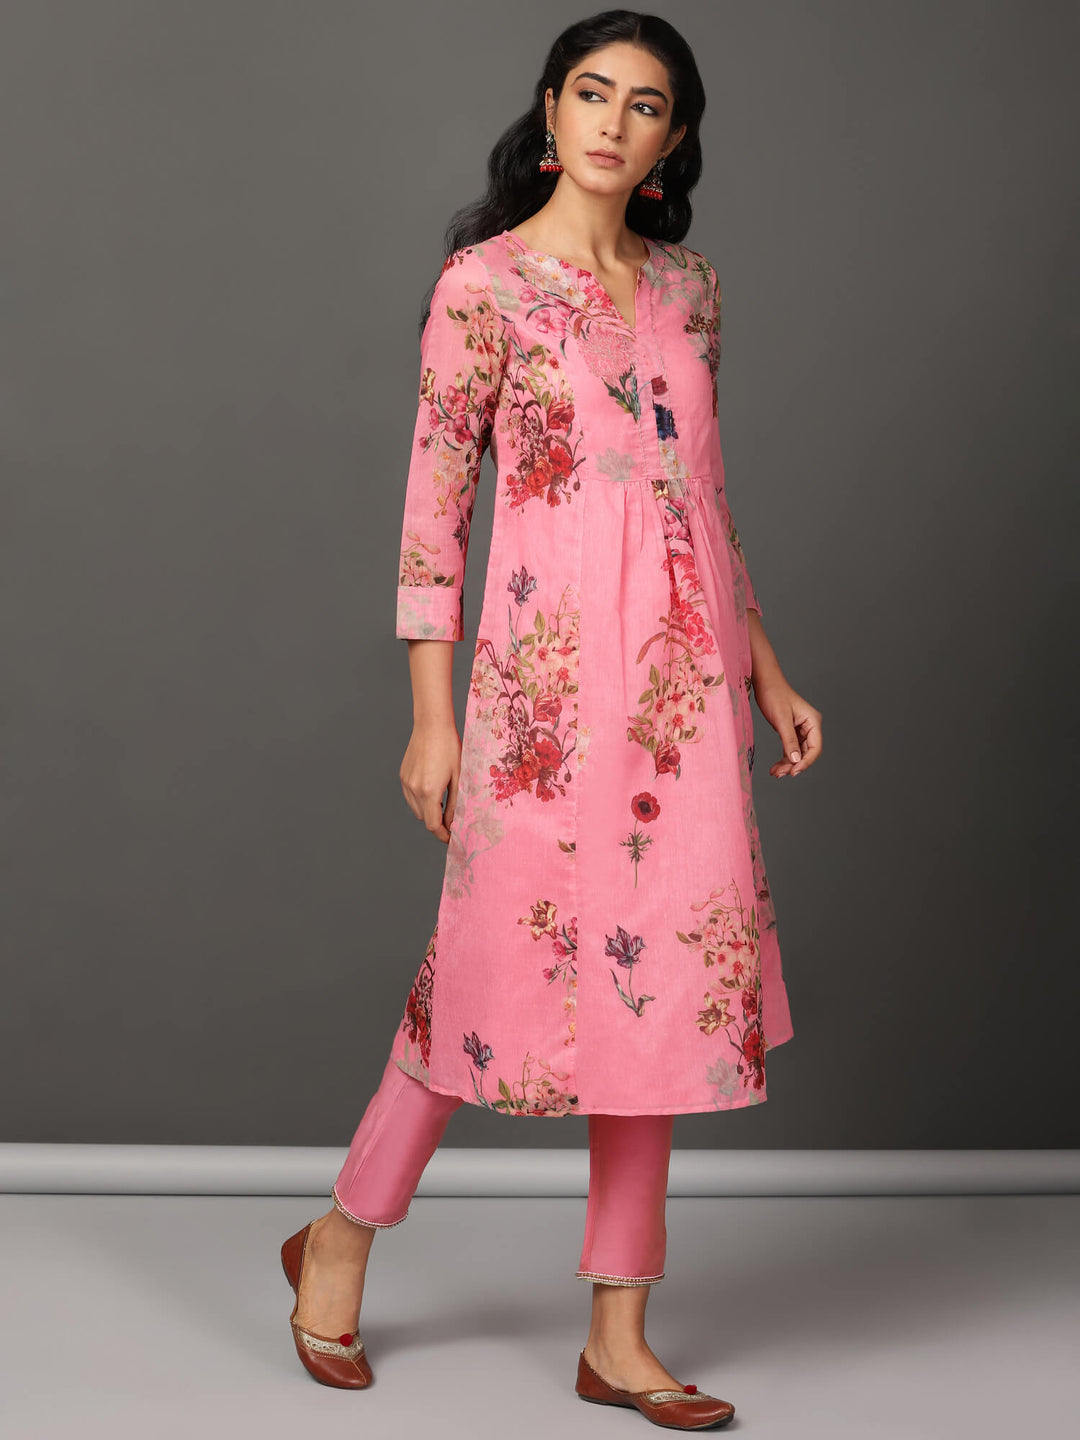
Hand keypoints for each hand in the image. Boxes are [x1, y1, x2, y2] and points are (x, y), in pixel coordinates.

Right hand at [399, 717, 461, 841]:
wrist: (432, 725)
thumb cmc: (450, 748)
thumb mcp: (458, 777)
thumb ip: (455, 803)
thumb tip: (453, 823)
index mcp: (429, 791)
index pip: (433, 825)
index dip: (442, 835)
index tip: (451, 838)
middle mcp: (414, 789)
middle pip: (424, 819)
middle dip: (437, 823)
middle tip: (452, 819)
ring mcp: (406, 782)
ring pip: (416, 809)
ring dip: (428, 811)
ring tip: (443, 802)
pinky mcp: (403, 775)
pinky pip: (410, 797)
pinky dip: (420, 800)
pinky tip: (432, 790)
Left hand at [752, 676, 822, 778]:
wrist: (764, 682)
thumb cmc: (774, 695)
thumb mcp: (781, 719)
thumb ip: (789, 740)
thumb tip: (796, 760)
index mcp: (813, 721)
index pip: (815, 748)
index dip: (806, 762)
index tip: (793, 772)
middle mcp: (810, 726)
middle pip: (807, 752)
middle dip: (794, 765)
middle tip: (780, 774)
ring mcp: (801, 729)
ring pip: (798, 752)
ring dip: (788, 764)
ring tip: (775, 773)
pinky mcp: (791, 730)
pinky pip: (791, 748)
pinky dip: (784, 758)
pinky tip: (776, 767)